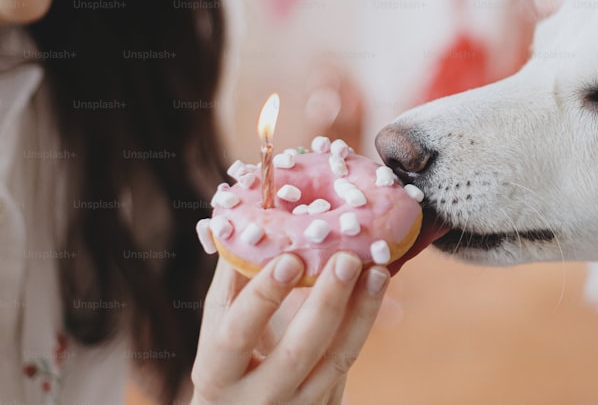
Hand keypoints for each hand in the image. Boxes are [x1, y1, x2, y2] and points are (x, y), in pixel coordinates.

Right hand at [190, 250, 388, 404]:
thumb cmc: (228, 360)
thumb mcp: (219, 327)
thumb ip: (233, 279)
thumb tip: (241, 216)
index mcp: (216, 375)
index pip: (237, 335)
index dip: (262, 297)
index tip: (291, 258)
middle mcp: (257, 399)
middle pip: (297, 352)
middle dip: (325, 303)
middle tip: (347, 257)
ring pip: (336, 360)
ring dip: (361, 311)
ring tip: (377, 268)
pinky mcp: (326, 404)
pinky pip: (350, 360)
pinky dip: (365, 321)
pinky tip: (376, 286)